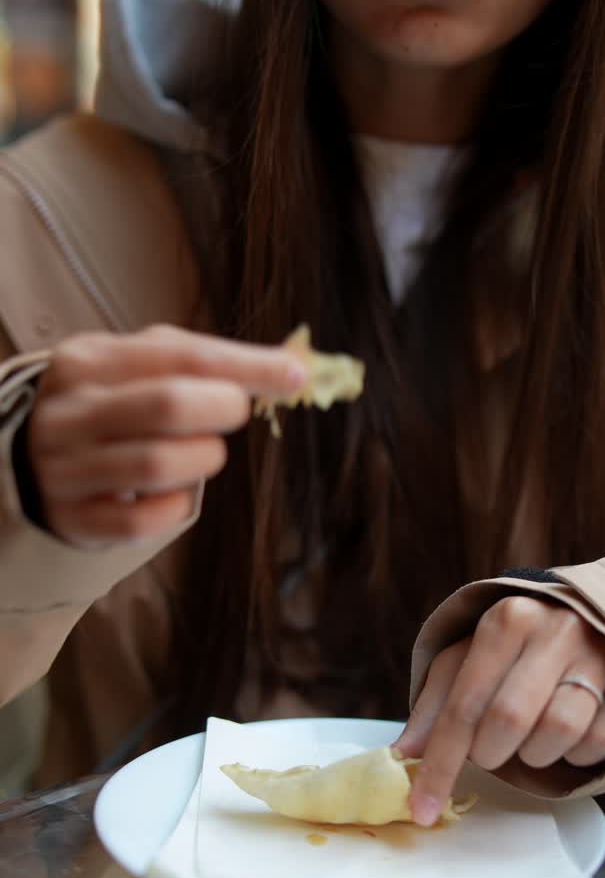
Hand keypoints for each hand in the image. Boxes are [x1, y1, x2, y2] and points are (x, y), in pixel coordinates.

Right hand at [27, 325, 306, 546]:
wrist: (38, 459)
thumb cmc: (113, 403)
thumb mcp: (142, 365)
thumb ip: (207, 360)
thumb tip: (292, 368)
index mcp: (89, 360)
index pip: (182, 357)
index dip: (247, 366)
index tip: (294, 375)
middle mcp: (69, 412)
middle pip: (168, 404)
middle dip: (222, 409)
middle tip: (235, 412)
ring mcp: (64, 468)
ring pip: (157, 465)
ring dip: (202, 459)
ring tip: (204, 452)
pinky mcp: (74, 519)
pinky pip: (142, 520)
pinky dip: (175, 507)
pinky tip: (176, 491)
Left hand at [396, 596, 604, 825]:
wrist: (588, 620)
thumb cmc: (515, 648)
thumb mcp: (466, 660)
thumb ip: (434, 706)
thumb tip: (402, 756)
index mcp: (506, 620)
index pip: (463, 704)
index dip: (439, 764)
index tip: (421, 808)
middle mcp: (555, 632)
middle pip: (509, 721)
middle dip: (490, 753)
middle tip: (489, 749)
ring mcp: (599, 658)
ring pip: (557, 733)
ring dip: (534, 753)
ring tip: (529, 735)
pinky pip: (596, 744)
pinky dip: (573, 753)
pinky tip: (564, 734)